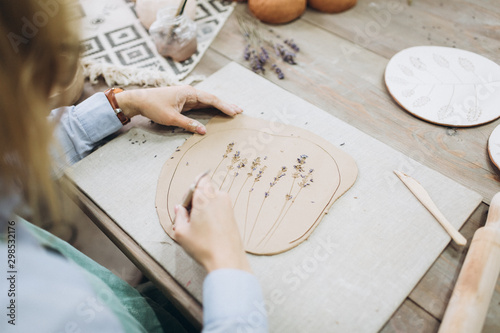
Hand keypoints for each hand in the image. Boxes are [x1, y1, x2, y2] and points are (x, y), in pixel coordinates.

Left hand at [115, 86, 242, 133]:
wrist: (139, 101)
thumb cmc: (154, 107)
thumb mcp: (171, 118)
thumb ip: (188, 124)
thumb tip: (204, 131)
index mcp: (189, 93)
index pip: (211, 99)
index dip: (224, 106)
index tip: (235, 112)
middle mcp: (190, 93)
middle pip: (212, 99)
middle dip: (226, 105)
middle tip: (239, 111)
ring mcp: (188, 97)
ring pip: (208, 102)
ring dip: (220, 106)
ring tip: (233, 111)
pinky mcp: (184, 102)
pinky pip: (201, 105)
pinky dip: (211, 108)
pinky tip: (218, 111)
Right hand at [173, 175, 250, 272]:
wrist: (227, 259)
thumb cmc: (204, 246)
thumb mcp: (182, 232)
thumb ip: (179, 216)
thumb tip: (179, 209)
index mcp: (205, 198)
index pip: (199, 180)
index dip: (191, 191)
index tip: (186, 205)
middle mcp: (218, 197)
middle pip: (205, 189)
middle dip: (196, 200)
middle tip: (190, 217)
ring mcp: (227, 205)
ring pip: (212, 198)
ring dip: (204, 207)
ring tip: (199, 225)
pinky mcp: (232, 214)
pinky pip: (219, 207)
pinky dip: (212, 213)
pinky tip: (208, 229)